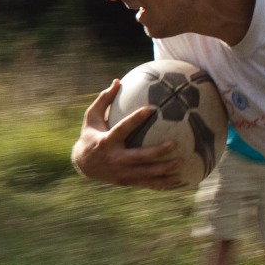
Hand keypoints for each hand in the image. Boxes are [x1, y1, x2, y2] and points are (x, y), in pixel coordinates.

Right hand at [70, 79, 184, 188]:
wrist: (83, 165)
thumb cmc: (90, 135)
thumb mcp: (91, 117)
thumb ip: (104, 100)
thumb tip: (117, 81)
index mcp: (107, 141)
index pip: (123, 129)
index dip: (136, 119)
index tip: (151, 108)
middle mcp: (115, 158)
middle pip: (140, 156)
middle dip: (158, 151)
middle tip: (175, 143)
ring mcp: (122, 172)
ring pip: (146, 173)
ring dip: (165, 170)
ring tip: (182, 163)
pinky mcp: (126, 181)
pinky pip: (147, 184)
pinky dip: (162, 183)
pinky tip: (178, 180)